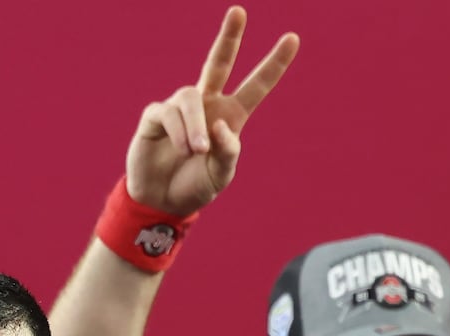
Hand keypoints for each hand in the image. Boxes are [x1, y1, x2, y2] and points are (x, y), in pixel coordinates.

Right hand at [125, 5, 298, 214]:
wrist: (161, 202)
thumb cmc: (194, 187)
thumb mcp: (221, 175)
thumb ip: (228, 152)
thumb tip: (220, 124)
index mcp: (230, 117)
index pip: (256, 85)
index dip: (274, 64)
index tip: (293, 38)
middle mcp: (207, 105)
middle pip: (219, 62)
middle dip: (229, 37)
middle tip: (239, 12)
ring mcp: (180, 108)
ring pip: (191, 98)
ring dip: (196, 126)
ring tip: (195, 152)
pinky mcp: (156, 115)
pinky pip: (169, 113)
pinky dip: (180, 133)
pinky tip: (182, 150)